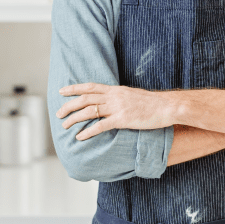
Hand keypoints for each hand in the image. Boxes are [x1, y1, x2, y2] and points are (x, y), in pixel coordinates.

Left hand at [56, 83, 175, 140]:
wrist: (166, 106)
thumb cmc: (151, 103)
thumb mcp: (132, 95)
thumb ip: (119, 97)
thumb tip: (110, 100)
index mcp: (115, 90)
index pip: (90, 86)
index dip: (74, 88)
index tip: (62, 91)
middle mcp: (114, 96)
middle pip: (85, 98)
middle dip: (69, 105)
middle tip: (58, 114)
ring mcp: (118, 108)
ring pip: (89, 111)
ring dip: (74, 119)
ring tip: (65, 126)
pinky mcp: (123, 120)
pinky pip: (101, 126)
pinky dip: (88, 132)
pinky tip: (80, 137)